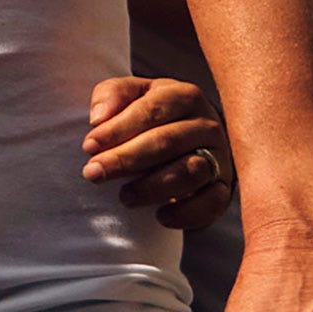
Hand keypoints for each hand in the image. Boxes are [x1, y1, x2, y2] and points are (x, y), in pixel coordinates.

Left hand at [84, 75, 235, 228]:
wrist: (188, 139)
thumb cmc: (152, 115)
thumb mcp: (133, 95)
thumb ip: (113, 95)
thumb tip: (98, 118)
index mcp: (185, 96)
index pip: (151, 109)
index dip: (118, 128)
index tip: (89, 146)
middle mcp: (207, 125)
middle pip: (167, 141)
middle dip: (125, 159)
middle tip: (94, 173)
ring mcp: (219, 157)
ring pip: (189, 172)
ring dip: (152, 187)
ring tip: (124, 196)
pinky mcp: (223, 188)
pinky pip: (212, 203)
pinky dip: (186, 213)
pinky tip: (160, 216)